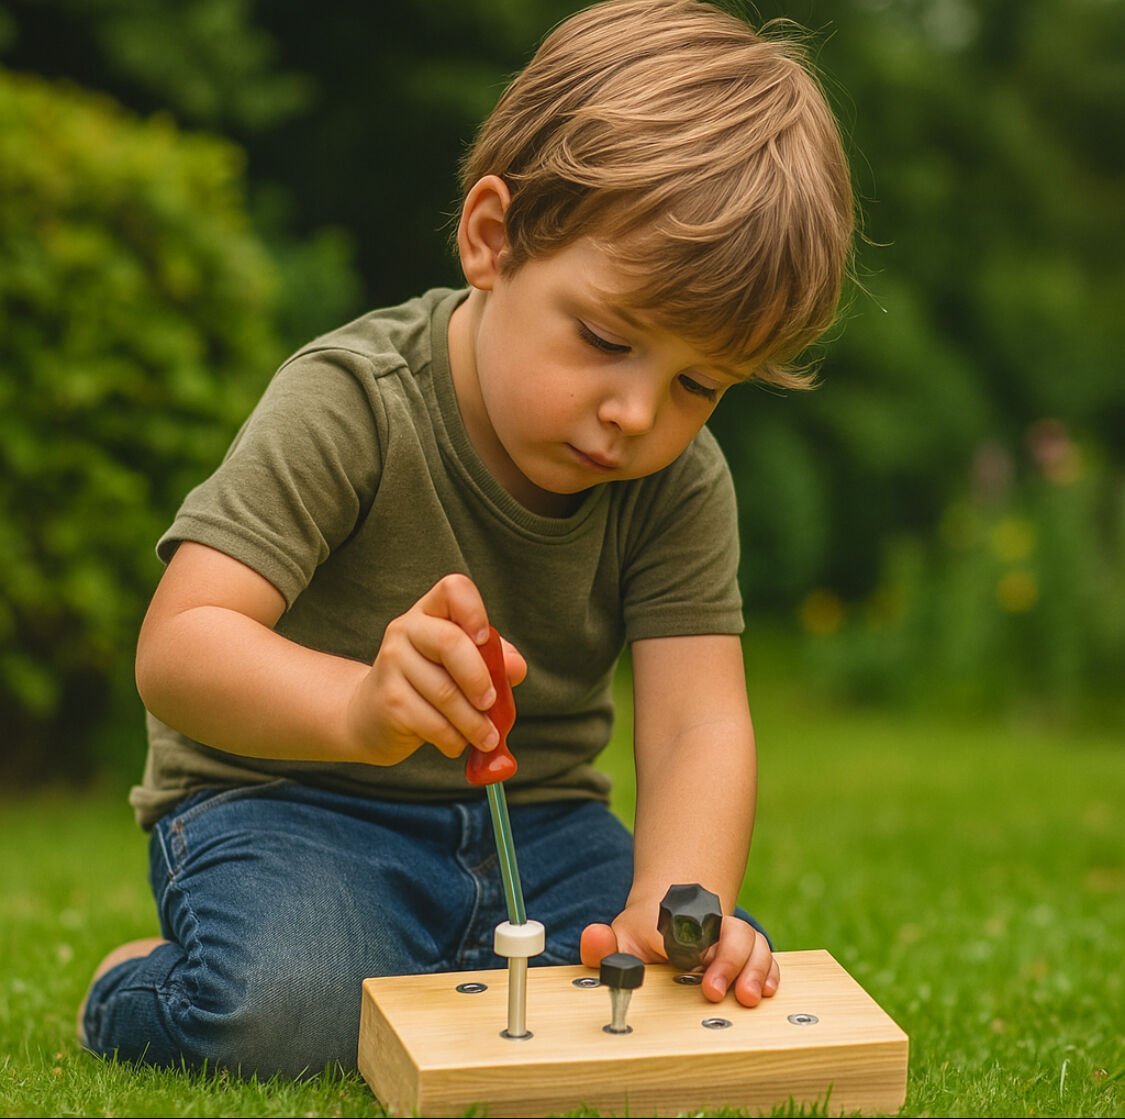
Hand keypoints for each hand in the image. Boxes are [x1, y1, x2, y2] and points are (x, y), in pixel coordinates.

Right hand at [345, 574, 525, 765]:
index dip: (474, 611)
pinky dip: (454, 739)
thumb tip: (516, 668)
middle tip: (491, 704)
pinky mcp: (389, 700)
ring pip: (445, 692)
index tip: (485, 640)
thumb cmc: (429, 684)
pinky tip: (457, 743)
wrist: (371, 716)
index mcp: (430, 611)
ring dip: (473, 723)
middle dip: (479, 679)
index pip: (454, 589)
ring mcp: (391, 663)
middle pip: (451, 643)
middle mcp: (406, 629)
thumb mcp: (463, 666)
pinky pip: (433, 723)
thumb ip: (494, 660)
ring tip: (486, 737)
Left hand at [580, 902, 779, 1007]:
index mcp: (680, 923)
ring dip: (756, 969)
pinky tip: (767, 991)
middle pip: (733, 933)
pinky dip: (770, 970)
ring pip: (754, 942)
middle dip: (731, 964)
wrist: (668, 918)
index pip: (694, 929)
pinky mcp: (746, 954)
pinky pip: (766, 955)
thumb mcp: (619, 940)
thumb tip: (593, 938)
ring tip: (750, 998)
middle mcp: (711, 927)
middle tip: (717, 993)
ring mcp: (730, 939)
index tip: (703, 982)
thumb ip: (604, 945)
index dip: (701, 952)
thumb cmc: (642, 936)